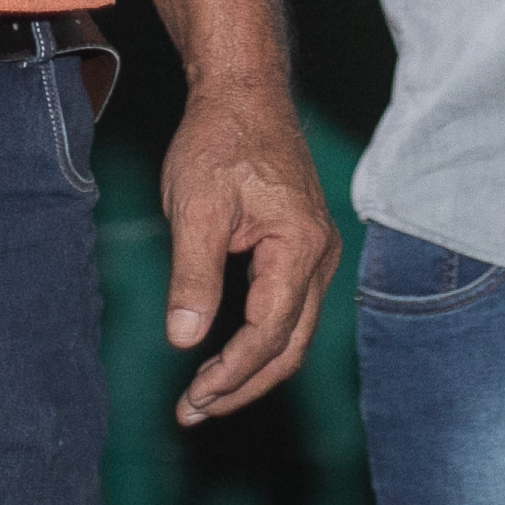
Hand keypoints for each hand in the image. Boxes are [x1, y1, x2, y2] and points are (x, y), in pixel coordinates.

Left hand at [158, 76, 339, 426]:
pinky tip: (225, 354)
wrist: (242, 93)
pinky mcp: (301, 248)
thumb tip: (186, 339)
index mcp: (299, 246)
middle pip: (290, 346)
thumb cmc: (220, 140)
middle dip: (243, 386)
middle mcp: (318, 255)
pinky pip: (288, 310)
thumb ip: (194, 275)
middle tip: (194, 410)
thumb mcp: (195, 207)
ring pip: (292, 332)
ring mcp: (315, 253)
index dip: (232, 372)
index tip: (194, 397)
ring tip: (204, 395)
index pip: (270, 332)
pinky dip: (258, 341)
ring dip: (250, 369)